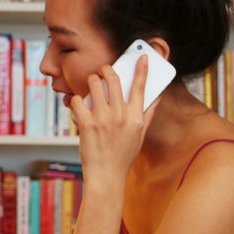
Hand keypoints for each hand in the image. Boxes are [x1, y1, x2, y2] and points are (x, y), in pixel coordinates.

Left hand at [69, 55, 158, 189]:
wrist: (107, 176)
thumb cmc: (123, 155)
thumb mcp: (140, 135)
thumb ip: (148, 114)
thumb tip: (156, 96)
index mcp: (136, 117)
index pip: (141, 86)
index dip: (142, 69)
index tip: (142, 57)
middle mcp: (120, 115)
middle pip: (114, 79)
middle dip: (106, 70)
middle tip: (103, 71)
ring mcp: (103, 119)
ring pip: (94, 84)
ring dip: (91, 81)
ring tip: (91, 86)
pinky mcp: (86, 124)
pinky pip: (78, 100)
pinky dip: (77, 100)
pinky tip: (79, 106)